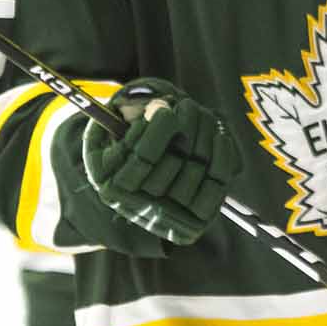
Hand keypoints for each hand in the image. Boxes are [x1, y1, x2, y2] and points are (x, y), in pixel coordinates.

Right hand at [81, 79, 241, 245]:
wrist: (144, 179)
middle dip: (185, 125)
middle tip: (187, 105)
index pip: (143, 157)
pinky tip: (218, 136)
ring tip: (200, 115)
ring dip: (203, 134)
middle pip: (173, 161)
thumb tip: (153, 108)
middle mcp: (139, 208)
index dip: (158, 131)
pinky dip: (222, 157)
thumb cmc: (125, 144)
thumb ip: (116, 116)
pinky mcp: (196, 220)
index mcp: (112, 186)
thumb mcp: (104, 132)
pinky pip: (216, 186)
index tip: (166, 110)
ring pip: (196, 168)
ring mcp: (170, 218)